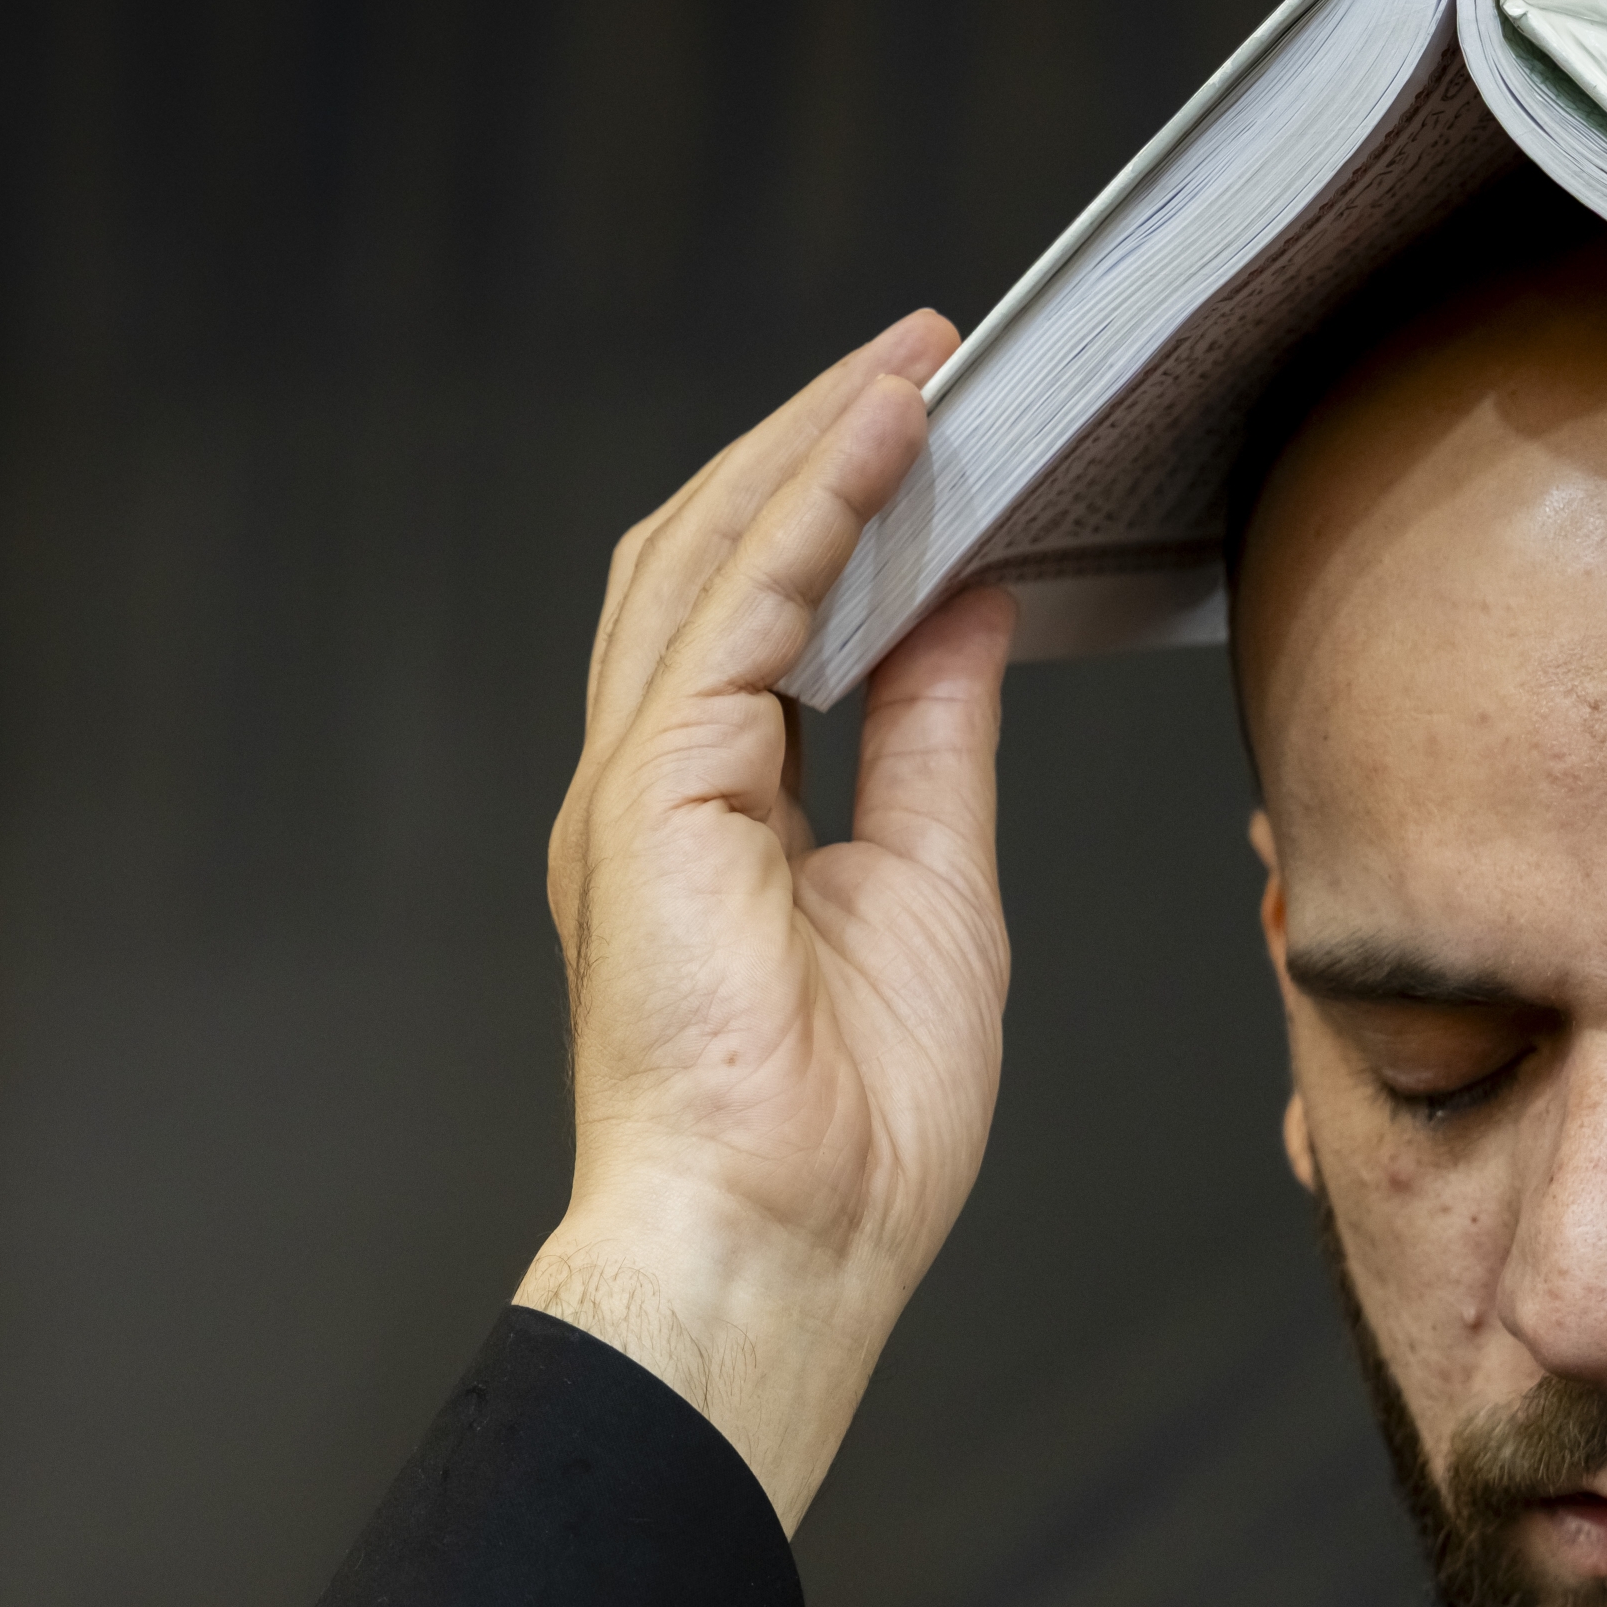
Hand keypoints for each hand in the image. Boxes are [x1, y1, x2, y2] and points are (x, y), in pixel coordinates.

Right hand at [516, 313, 1019, 1527]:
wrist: (777, 1247)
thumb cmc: (850, 1131)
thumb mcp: (933, 888)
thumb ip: (934, 739)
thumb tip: (966, 604)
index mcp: (714, 814)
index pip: (766, 617)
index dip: (844, 514)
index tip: (945, 436)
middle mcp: (658, 780)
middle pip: (715, 557)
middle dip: (820, 447)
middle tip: (936, 359)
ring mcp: (641, 778)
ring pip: (712, 552)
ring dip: (818, 444)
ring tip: (921, 363)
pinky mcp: (653, 786)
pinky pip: (738, 603)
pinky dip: (815, 504)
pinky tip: (890, 435)